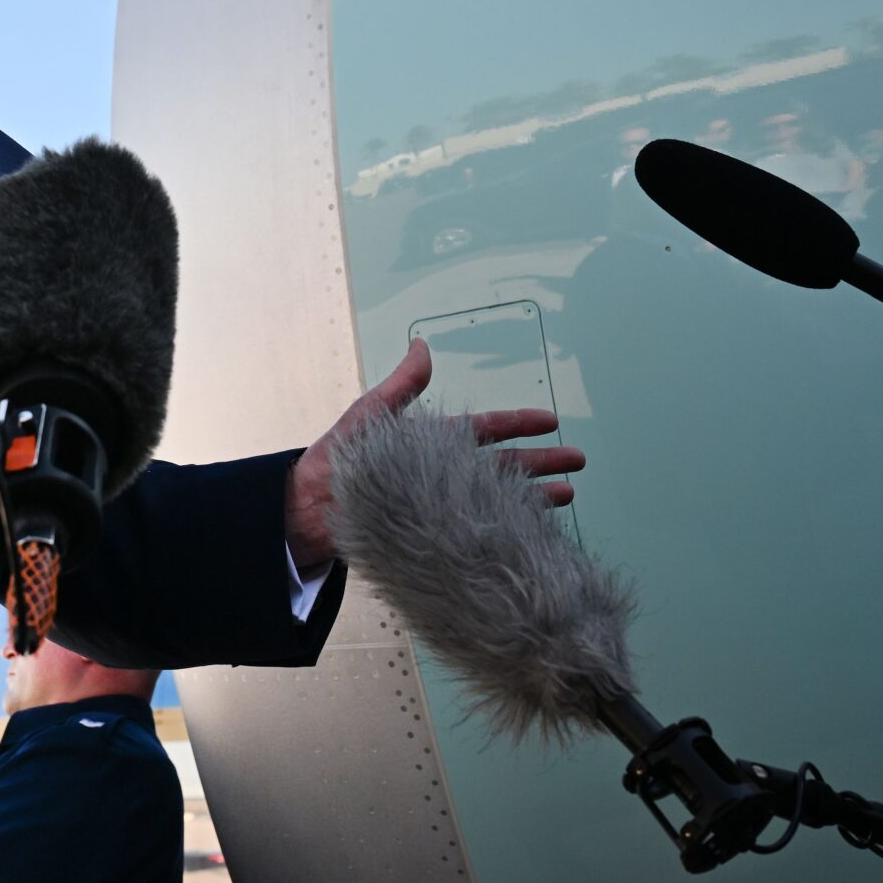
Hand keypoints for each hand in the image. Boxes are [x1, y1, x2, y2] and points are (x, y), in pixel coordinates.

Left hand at [284, 337, 584, 566]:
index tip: (552, 421)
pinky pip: (481, 532)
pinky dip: (507, 530)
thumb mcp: (369, 418)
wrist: (305, 516)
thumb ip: (400, 386)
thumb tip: (421, 344)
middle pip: (503, 466)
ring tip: (568, 496)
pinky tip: (530, 533)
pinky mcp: (437, 538)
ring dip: (534, 497)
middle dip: (542, 462)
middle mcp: (442, 478)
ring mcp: (442, 509)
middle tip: (578, 462)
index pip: (485, 432)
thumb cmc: (334, 464)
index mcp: (431, 446)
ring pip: (499, 499)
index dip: (518, 425)